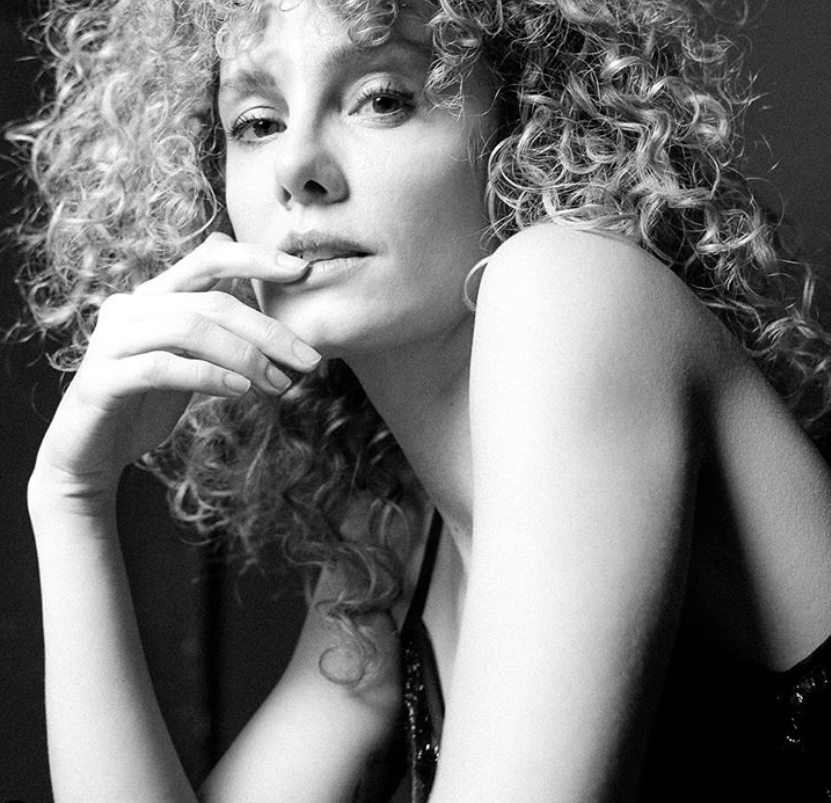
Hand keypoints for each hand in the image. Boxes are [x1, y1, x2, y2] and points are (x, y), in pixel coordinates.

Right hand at [30, 233, 316, 511]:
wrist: (91, 453)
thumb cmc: (146, 402)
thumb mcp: (188, 358)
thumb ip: (215, 328)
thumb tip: (259, 297)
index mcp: (154, 296)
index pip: (209, 258)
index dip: (255, 258)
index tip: (301, 270)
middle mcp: (130, 307)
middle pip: (212, 303)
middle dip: (269, 331)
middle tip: (309, 360)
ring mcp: (112, 340)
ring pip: (191, 329)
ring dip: (246, 357)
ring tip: (279, 384)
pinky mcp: (101, 378)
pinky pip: (162, 367)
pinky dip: (208, 376)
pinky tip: (240, 390)